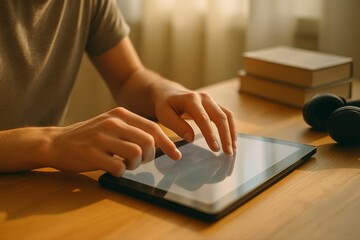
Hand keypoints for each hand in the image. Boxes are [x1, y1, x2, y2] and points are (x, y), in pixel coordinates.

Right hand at [48, 108, 180, 176]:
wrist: (55, 142)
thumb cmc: (88, 136)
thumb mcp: (110, 124)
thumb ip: (132, 129)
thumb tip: (158, 142)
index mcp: (120, 114)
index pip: (152, 128)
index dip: (167, 143)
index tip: (176, 154)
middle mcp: (113, 122)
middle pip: (148, 141)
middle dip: (150, 156)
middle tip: (142, 161)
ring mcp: (101, 138)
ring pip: (136, 153)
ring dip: (136, 164)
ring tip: (126, 164)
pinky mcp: (92, 153)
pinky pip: (118, 167)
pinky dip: (121, 171)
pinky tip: (114, 169)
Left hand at [151, 84, 236, 155]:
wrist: (169, 93)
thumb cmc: (165, 105)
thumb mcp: (164, 114)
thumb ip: (177, 125)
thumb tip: (190, 138)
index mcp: (190, 99)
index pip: (203, 118)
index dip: (210, 134)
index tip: (215, 148)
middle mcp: (204, 98)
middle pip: (220, 116)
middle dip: (225, 135)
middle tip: (228, 152)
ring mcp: (211, 100)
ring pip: (227, 115)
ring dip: (231, 132)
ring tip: (232, 148)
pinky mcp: (214, 104)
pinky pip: (227, 115)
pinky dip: (231, 127)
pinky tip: (232, 140)